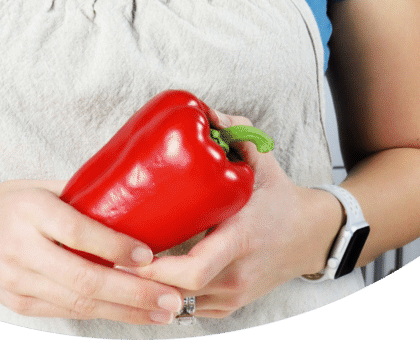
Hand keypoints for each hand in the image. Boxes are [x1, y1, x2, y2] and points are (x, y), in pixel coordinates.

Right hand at [0, 179, 184, 323]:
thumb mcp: (42, 186)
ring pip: (78, 303)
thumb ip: (82, 195)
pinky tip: (131, 314)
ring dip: (125, 311)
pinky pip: (66, 312)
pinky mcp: (19, 304)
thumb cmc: (12, 202)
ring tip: (162, 312)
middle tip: (170, 298)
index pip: (77, 232)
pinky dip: (103, 314)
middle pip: (82, 278)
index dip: (115, 246)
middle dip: (132, 293)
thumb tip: (136, 195)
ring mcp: (17, 281)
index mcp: (29, 210)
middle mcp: (20, 248)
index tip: (150, 254)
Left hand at [127, 113, 343, 317]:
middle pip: (178, 293)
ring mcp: (233, 296)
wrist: (311, 237)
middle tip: (108, 258)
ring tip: (117, 268)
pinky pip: (190, 309)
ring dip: (149, 291)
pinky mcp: (229, 306)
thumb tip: (205, 111)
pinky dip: (165, 297)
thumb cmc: (280, 197)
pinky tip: (143, 279)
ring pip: (179, 305)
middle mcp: (236, 275)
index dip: (155, 269)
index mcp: (241, 238)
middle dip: (140, 282)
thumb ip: (235, 132)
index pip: (195, 269)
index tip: (128, 252)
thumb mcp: (262, 160)